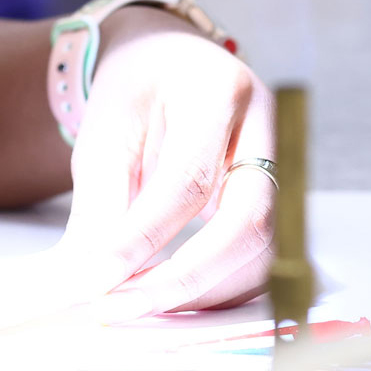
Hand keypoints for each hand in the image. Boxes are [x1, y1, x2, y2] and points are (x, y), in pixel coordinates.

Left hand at [58, 10, 276, 320]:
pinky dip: (216, 290)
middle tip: (121, 307)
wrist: (169, 63)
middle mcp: (267, 126)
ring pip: (263, 252)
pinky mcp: (280, 199)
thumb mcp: (104, 132)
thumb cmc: (136, 90)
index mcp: (218, 89)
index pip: (188, 179)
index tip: (99, 282)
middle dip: (184, 279)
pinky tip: (168, 298)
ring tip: (135, 306)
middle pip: (248, 222)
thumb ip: (100, 206)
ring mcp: (284, 164)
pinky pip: (260, 260)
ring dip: (201, 293)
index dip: (145, 238)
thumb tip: (86, 282)